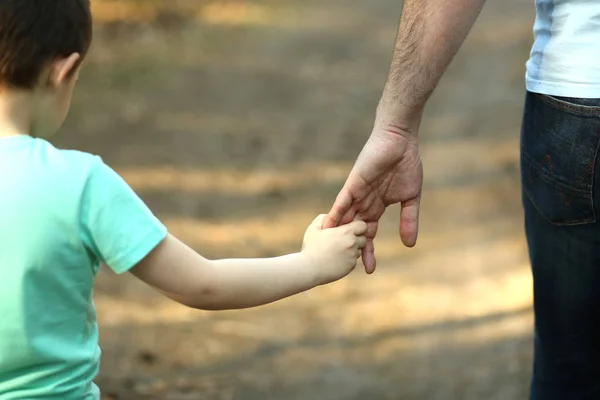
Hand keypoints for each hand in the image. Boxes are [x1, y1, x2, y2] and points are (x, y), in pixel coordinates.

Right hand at [301, 214, 367, 284]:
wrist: (310, 269)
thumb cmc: (310, 248)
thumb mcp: (314, 228)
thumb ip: (323, 218)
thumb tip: (330, 215)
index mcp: (345, 232)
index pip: (362, 225)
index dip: (356, 226)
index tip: (348, 228)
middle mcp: (352, 243)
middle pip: (363, 238)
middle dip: (356, 238)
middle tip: (342, 240)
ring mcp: (353, 256)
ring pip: (359, 249)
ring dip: (352, 249)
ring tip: (337, 250)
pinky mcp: (351, 266)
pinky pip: (354, 260)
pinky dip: (348, 259)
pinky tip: (335, 259)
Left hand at [323, 126, 422, 273]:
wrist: (401, 142)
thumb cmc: (406, 164)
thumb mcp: (411, 198)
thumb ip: (408, 220)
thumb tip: (410, 244)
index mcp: (377, 206)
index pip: (369, 233)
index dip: (368, 251)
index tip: (369, 270)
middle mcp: (364, 202)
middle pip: (354, 231)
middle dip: (352, 250)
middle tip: (346, 269)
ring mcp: (357, 194)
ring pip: (345, 220)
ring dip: (339, 236)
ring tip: (330, 254)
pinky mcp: (354, 184)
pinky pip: (342, 202)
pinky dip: (335, 214)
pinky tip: (327, 228)